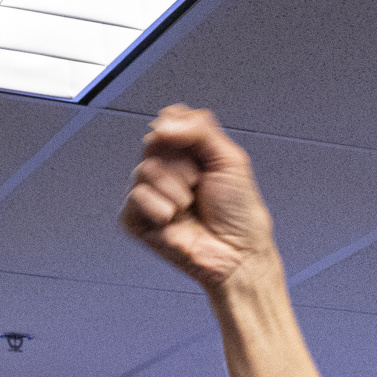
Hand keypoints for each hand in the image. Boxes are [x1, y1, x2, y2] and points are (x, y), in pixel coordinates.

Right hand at [122, 105, 277, 290]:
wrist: (239, 255)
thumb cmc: (240, 214)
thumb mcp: (231, 160)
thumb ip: (200, 129)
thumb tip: (163, 123)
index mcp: (186, 154)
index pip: (168, 121)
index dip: (183, 135)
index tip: (201, 154)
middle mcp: (166, 171)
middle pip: (154, 144)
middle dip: (183, 165)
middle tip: (199, 184)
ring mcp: (151, 194)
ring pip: (144, 171)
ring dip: (175, 189)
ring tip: (190, 206)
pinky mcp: (138, 218)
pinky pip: (136, 198)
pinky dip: (160, 208)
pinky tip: (174, 220)